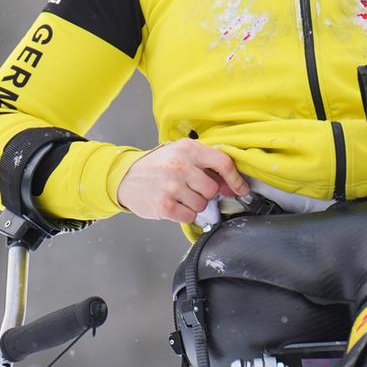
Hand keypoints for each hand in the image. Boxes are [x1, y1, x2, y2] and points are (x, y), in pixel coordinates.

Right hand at [116, 138, 248, 223]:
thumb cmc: (157, 166)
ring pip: (202, 205)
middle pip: (212, 189)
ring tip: (179, 196)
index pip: (223, 162)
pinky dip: (185, 214)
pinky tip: (174, 204)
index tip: (241, 189)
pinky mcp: (164, 205)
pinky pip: (189, 216)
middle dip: (206, 194)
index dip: (236, 179)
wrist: (125, 177)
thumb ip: (206, 165)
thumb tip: (230, 185)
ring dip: (194, 205)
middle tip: (192, 190)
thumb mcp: (181, 155)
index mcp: (188, 149)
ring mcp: (171, 186)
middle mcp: (180, 166)